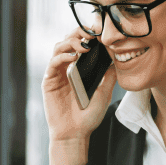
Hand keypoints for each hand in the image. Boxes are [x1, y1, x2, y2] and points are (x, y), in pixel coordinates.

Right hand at [42, 29, 116, 164]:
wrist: (75, 134)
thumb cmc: (88, 117)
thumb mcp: (104, 93)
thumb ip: (108, 76)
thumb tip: (117, 58)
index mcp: (79, 68)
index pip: (81, 44)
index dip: (88, 34)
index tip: (101, 30)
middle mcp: (66, 68)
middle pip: (68, 40)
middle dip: (79, 32)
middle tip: (92, 32)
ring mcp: (56, 73)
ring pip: (59, 47)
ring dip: (71, 42)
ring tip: (84, 45)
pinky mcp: (49, 81)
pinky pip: (53, 63)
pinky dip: (62, 56)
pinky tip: (73, 58)